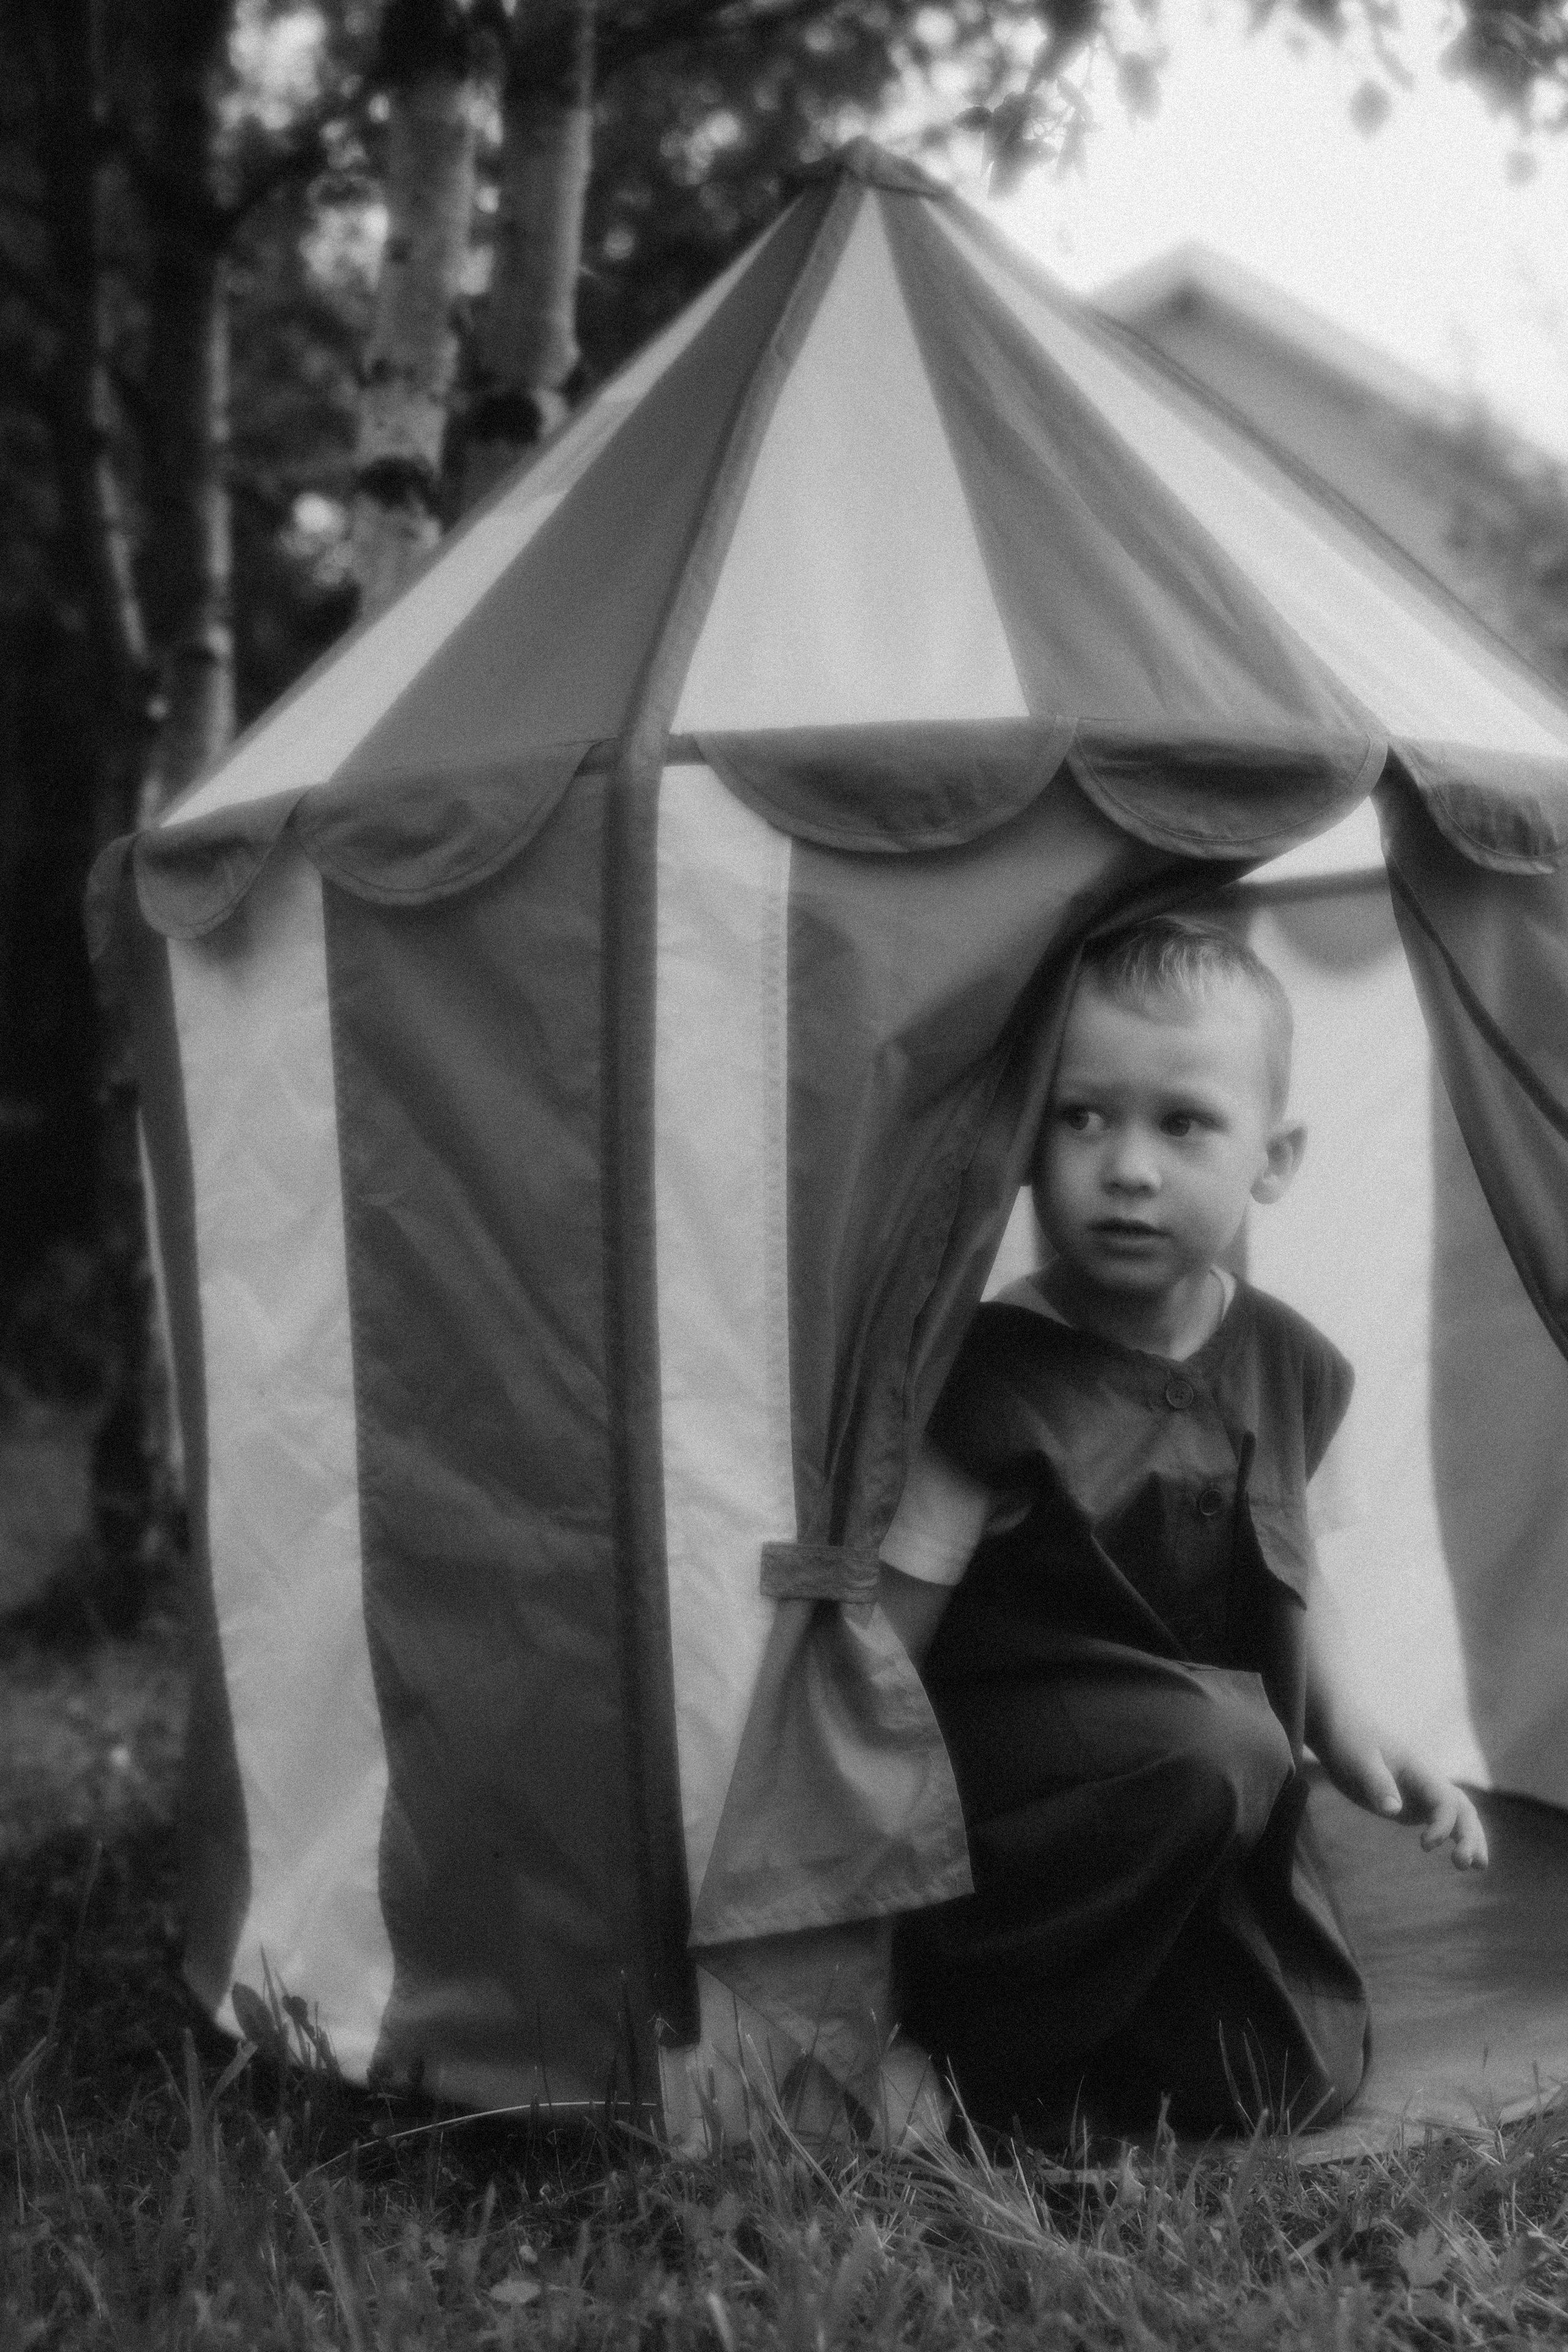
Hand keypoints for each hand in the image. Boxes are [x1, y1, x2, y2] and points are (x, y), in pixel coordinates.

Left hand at [1319, 1718, 1488, 1869]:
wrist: (1341, 1730)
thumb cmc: (1349, 1743)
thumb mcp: (1357, 1761)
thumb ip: (1376, 1783)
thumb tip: (1393, 1811)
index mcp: (1418, 1770)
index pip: (1445, 1800)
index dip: (1442, 1825)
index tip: (1425, 1846)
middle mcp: (1427, 1781)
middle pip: (1461, 1808)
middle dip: (1470, 1835)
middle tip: (1468, 1865)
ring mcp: (1422, 1793)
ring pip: (1458, 1815)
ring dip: (1470, 1838)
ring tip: (1477, 1868)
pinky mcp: (1412, 1804)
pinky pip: (1441, 1820)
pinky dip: (1453, 1836)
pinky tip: (1460, 1857)